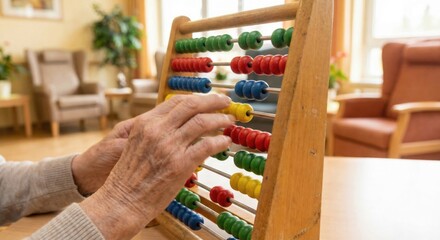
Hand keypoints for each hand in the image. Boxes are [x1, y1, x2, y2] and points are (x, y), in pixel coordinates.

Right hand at [80, 94, 233, 238]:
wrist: (122, 201)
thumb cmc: (128, 177)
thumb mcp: (136, 145)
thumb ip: (155, 132)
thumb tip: (180, 126)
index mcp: (145, 123)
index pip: (176, 101)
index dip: (196, 98)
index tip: (208, 99)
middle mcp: (157, 130)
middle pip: (191, 105)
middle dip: (212, 101)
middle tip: (226, 102)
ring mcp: (169, 146)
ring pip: (202, 122)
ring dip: (220, 120)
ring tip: (229, 121)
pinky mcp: (180, 164)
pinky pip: (207, 146)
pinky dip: (220, 142)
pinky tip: (225, 142)